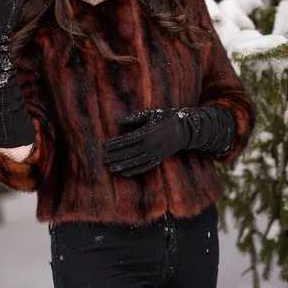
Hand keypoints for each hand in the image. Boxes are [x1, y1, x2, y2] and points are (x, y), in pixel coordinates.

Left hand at [102, 105, 235, 176]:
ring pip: (135, 162)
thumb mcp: (149, 115)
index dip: (114, 144)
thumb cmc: (166, 118)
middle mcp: (149, 145)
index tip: (104, 146)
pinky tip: (125, 173)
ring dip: (122, 165)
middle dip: (115, 156)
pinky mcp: (159, 159)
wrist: (185, 129)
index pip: (126, 140)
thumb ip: (133, 118)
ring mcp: (154, 154)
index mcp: (146, 132)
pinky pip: (145, 167)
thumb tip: (116, 121)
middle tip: (103, 158)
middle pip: (128, 152)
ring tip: (110, 168)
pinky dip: (134, 171)